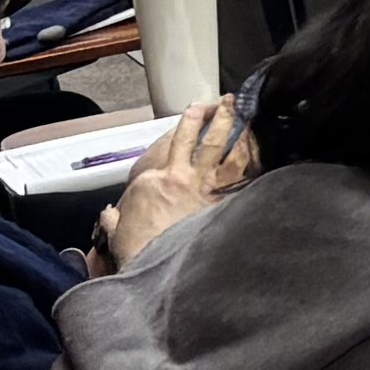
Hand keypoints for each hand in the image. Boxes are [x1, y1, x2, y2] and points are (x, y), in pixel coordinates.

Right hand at [101, 106, 250, 264]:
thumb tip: (108, 215)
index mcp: (153, 180)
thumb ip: (113, 219)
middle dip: (214, 115)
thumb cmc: (138, 252)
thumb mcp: (116, 232)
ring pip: (225, 147)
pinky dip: (253, 155)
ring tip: (246, 111)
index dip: (184, 130)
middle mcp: (181, 176)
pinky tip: (261, 144)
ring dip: (237, 126)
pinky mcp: (225, 200)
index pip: (169, 149)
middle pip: (198, 137)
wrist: (159, 268)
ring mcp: (205, 186)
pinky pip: (244, 172)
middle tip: (225, 101)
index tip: (193, 120)